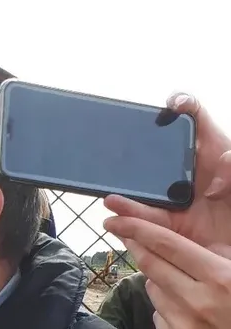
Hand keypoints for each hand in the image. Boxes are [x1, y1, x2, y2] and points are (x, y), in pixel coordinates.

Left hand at [101, 215, 230, 328]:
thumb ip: (220, 257)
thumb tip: (189, 246)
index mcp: (219, 277)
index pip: (168, 245)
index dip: (138, 229)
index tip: (116, 221)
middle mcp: (196, 301)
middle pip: (151, 266)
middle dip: (136, 247)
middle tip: (126, 235)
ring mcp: (182, 327)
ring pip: (154, 290)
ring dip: (160, 281)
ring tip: (184, 285)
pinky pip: (158, 317)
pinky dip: (166, 310)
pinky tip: (189, 316)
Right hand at [104, 93, 230, 251]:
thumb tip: (219, 173)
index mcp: (208, 150)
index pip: (194, 118)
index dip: (182, 104)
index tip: (174, 105)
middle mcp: (187, 170)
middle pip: (157, 156)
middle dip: (135, 157)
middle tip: (120, 152)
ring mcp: (176, 197)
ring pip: (146, 194)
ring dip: (125, 198)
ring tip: (109, 198)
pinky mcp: (171, 223)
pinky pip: (148, 222)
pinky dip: (130, 221)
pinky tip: (115, 219)